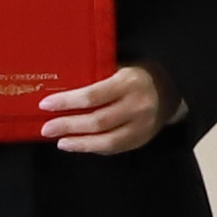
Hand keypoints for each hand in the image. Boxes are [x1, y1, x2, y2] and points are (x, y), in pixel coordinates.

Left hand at [37, 64, 171, 155]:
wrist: (171, 89)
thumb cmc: (136, 75)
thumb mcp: (119, 68)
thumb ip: (96, 78)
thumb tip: (59, 90)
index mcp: (129, 82)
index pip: (93, 95)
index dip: (67, 102)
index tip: (45, 104)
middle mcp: (138, 105)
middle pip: (97, 121)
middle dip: (68, 125)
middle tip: (46, 128)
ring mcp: (142, 125)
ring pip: (107, 140)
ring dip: (79, 142)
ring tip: (60, 141)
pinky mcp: (142, 139)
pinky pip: (114, 148)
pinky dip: (93, 148)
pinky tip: (77, 144)